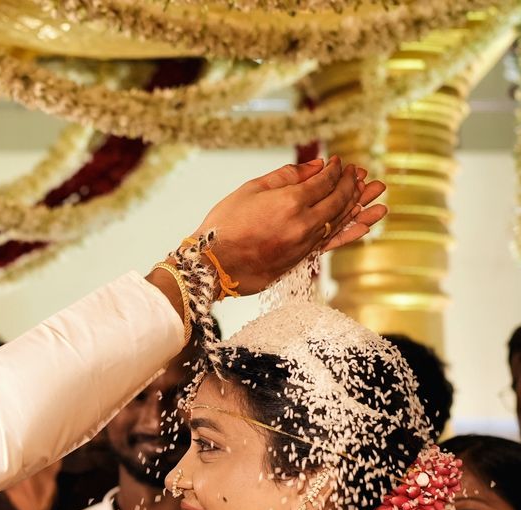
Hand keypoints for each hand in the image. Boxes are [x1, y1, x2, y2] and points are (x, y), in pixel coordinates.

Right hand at [177, 156, 386, 295]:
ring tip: (379, 193)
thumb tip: (316, 166)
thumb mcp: (251, 190)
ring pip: (340, 221)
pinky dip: (350, 233)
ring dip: (360, 205)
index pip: (325, 181)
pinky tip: (366, 224)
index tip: (339, 162)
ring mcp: (303, 245)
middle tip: (362, 174)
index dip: (335, 169)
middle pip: (338, 200)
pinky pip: (332, 244)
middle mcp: (303, 224)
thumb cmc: (224, 225)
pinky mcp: (299, 261)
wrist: (211, 266)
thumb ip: (286, 176)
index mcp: (290, 202)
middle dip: (352, 184)